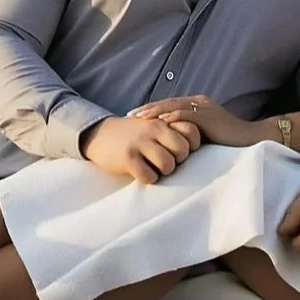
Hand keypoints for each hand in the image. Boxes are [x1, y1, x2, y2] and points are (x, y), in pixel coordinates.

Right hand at [81, 115, 201, 183]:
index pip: (192, 132)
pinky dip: (148, 178)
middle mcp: (152, 129)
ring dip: (164, 171)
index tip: (179, 150)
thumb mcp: (152, 124)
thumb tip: (199, 142)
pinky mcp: (128, 158)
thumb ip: (173, 129)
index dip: (192, 145)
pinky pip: (149, 176)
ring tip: (154, 167)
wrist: (99, 134)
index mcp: (162, 120)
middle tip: (168, 161)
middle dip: (179, 160)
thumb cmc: (133, 133)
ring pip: (168, 164)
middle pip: (183, 150)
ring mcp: (140, 143)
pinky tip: (141, 172)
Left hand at [132, 95, 262, 147]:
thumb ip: (188, 135)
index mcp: (197, 106)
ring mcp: (204, 108)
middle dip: (147, 109)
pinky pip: (187, 115)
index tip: (134, 117)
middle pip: (167, 103)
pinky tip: (159, 122)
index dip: (151, 110)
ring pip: (173, 107)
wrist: (251, 139)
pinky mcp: (209, 116)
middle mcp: (198, 103)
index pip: (168, 106)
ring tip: (139, 118)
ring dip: (155, 112)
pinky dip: (172, 117)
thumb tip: (170, 145)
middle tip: (129, 116)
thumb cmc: (228, 141)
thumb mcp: (204, 136)